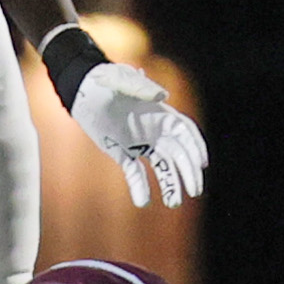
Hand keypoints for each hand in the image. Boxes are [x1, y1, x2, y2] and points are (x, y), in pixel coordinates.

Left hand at [71, 59, 207, 205]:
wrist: (81, 91)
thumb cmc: (103, 80)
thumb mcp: (120, 80)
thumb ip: (140, 87)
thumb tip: (162, 95)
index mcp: (160, 114)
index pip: (185, 133)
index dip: (196, 147)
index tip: (202, 164)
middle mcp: (155, 130)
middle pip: (179, 154)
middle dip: (189, 172)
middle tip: (195, 190)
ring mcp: (140, 143)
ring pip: (162, 167)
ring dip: (170, 184)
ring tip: (173, 203)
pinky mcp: (123, 152)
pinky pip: (135, 173)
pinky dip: (140, 187)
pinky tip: (142, 202)